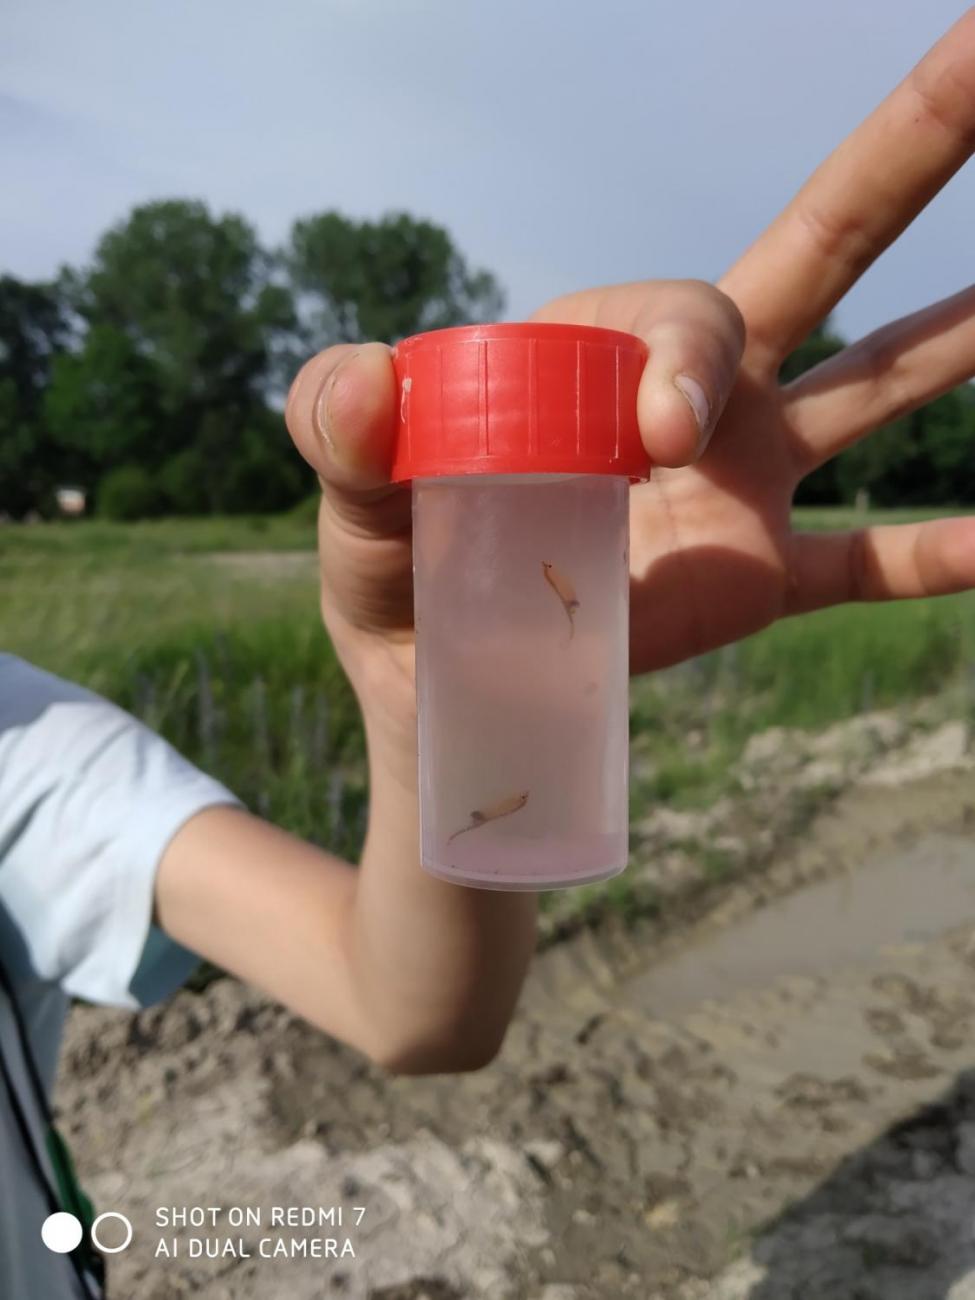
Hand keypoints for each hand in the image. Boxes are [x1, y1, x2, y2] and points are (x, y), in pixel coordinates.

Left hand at [285, 8, 974, 688]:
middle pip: (811, 261)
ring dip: (957, 342)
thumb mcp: (360, 513)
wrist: (449, 683)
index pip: (680, 314)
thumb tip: (366, 379)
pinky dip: (938, 553)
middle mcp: (688, 398)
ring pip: (872, 390)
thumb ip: (345, 442)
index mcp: (598, 357)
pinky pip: (867, 560)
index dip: (689, 357)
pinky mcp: (762, 576)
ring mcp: (740, 483)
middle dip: (898, 160)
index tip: (664, 437)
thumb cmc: (399, 581)